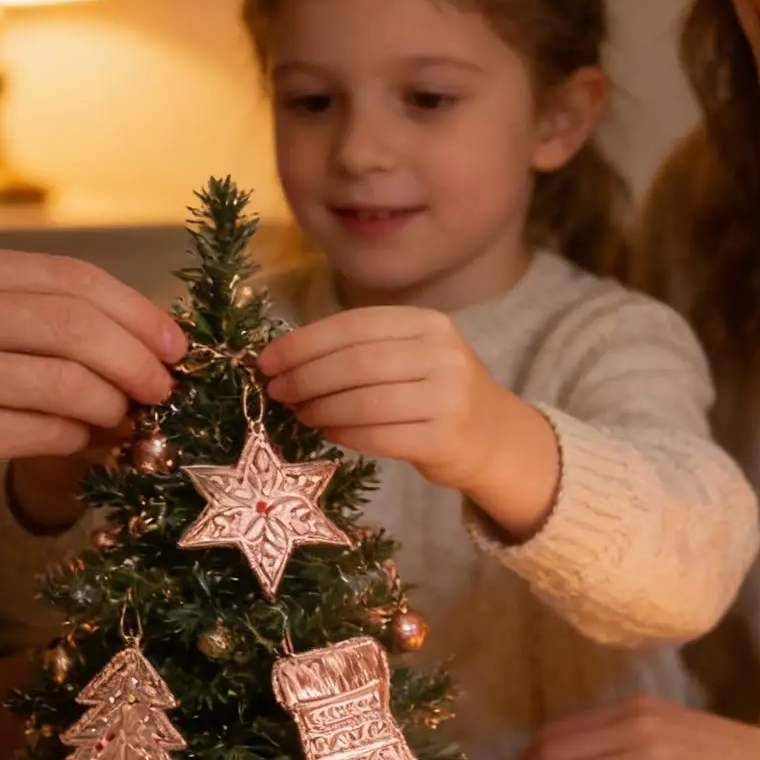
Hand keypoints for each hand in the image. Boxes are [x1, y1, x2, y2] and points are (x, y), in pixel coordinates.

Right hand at [0, 245, 185, 539]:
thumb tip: (133, 341)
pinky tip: (86, 443)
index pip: (71, 278)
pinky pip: (41, 431)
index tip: (174, 342)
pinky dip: (78, 439)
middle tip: (166, 387)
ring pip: (67, 382)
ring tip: (128, 421)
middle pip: (78, 325)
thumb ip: (23, 317)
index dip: (136, 311)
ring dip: (114, 407)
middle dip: (139, 359)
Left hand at [257, 306, 559, 537]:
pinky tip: (326, 432)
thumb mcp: (407, 355)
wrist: (492, 435)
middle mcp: (441, 353)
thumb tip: (284, 361)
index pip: (352, 326)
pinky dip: (343, 433)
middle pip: (355, 362)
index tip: (267, 361)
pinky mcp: (443, 437)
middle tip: (276, 391)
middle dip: (305, 377)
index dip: (303, 343)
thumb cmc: (433, 391)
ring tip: (299, 413)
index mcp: (426, 322)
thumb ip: (357, 350)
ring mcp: (446, 395)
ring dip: (320, 408)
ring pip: (364, 401)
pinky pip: (377, 435)